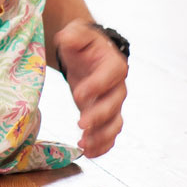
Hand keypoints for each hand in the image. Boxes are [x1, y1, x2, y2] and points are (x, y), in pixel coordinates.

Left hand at [53, 20, 126, 157]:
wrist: (88, 56)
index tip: (79, 94)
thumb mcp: (76, 34)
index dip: (97, 86)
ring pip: (115, 124)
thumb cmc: (82, 45)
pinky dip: (102, 146)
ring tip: (83, 144)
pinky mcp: (106, 117)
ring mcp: (113, 104)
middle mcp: (118, 86)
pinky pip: (110, 135)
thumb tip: (67, 38)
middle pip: (114, 104)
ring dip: (101, 136)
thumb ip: (74, 35)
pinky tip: (88, 152)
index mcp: (113, 64)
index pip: (111, 75)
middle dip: (99, 116)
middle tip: (81, 124)